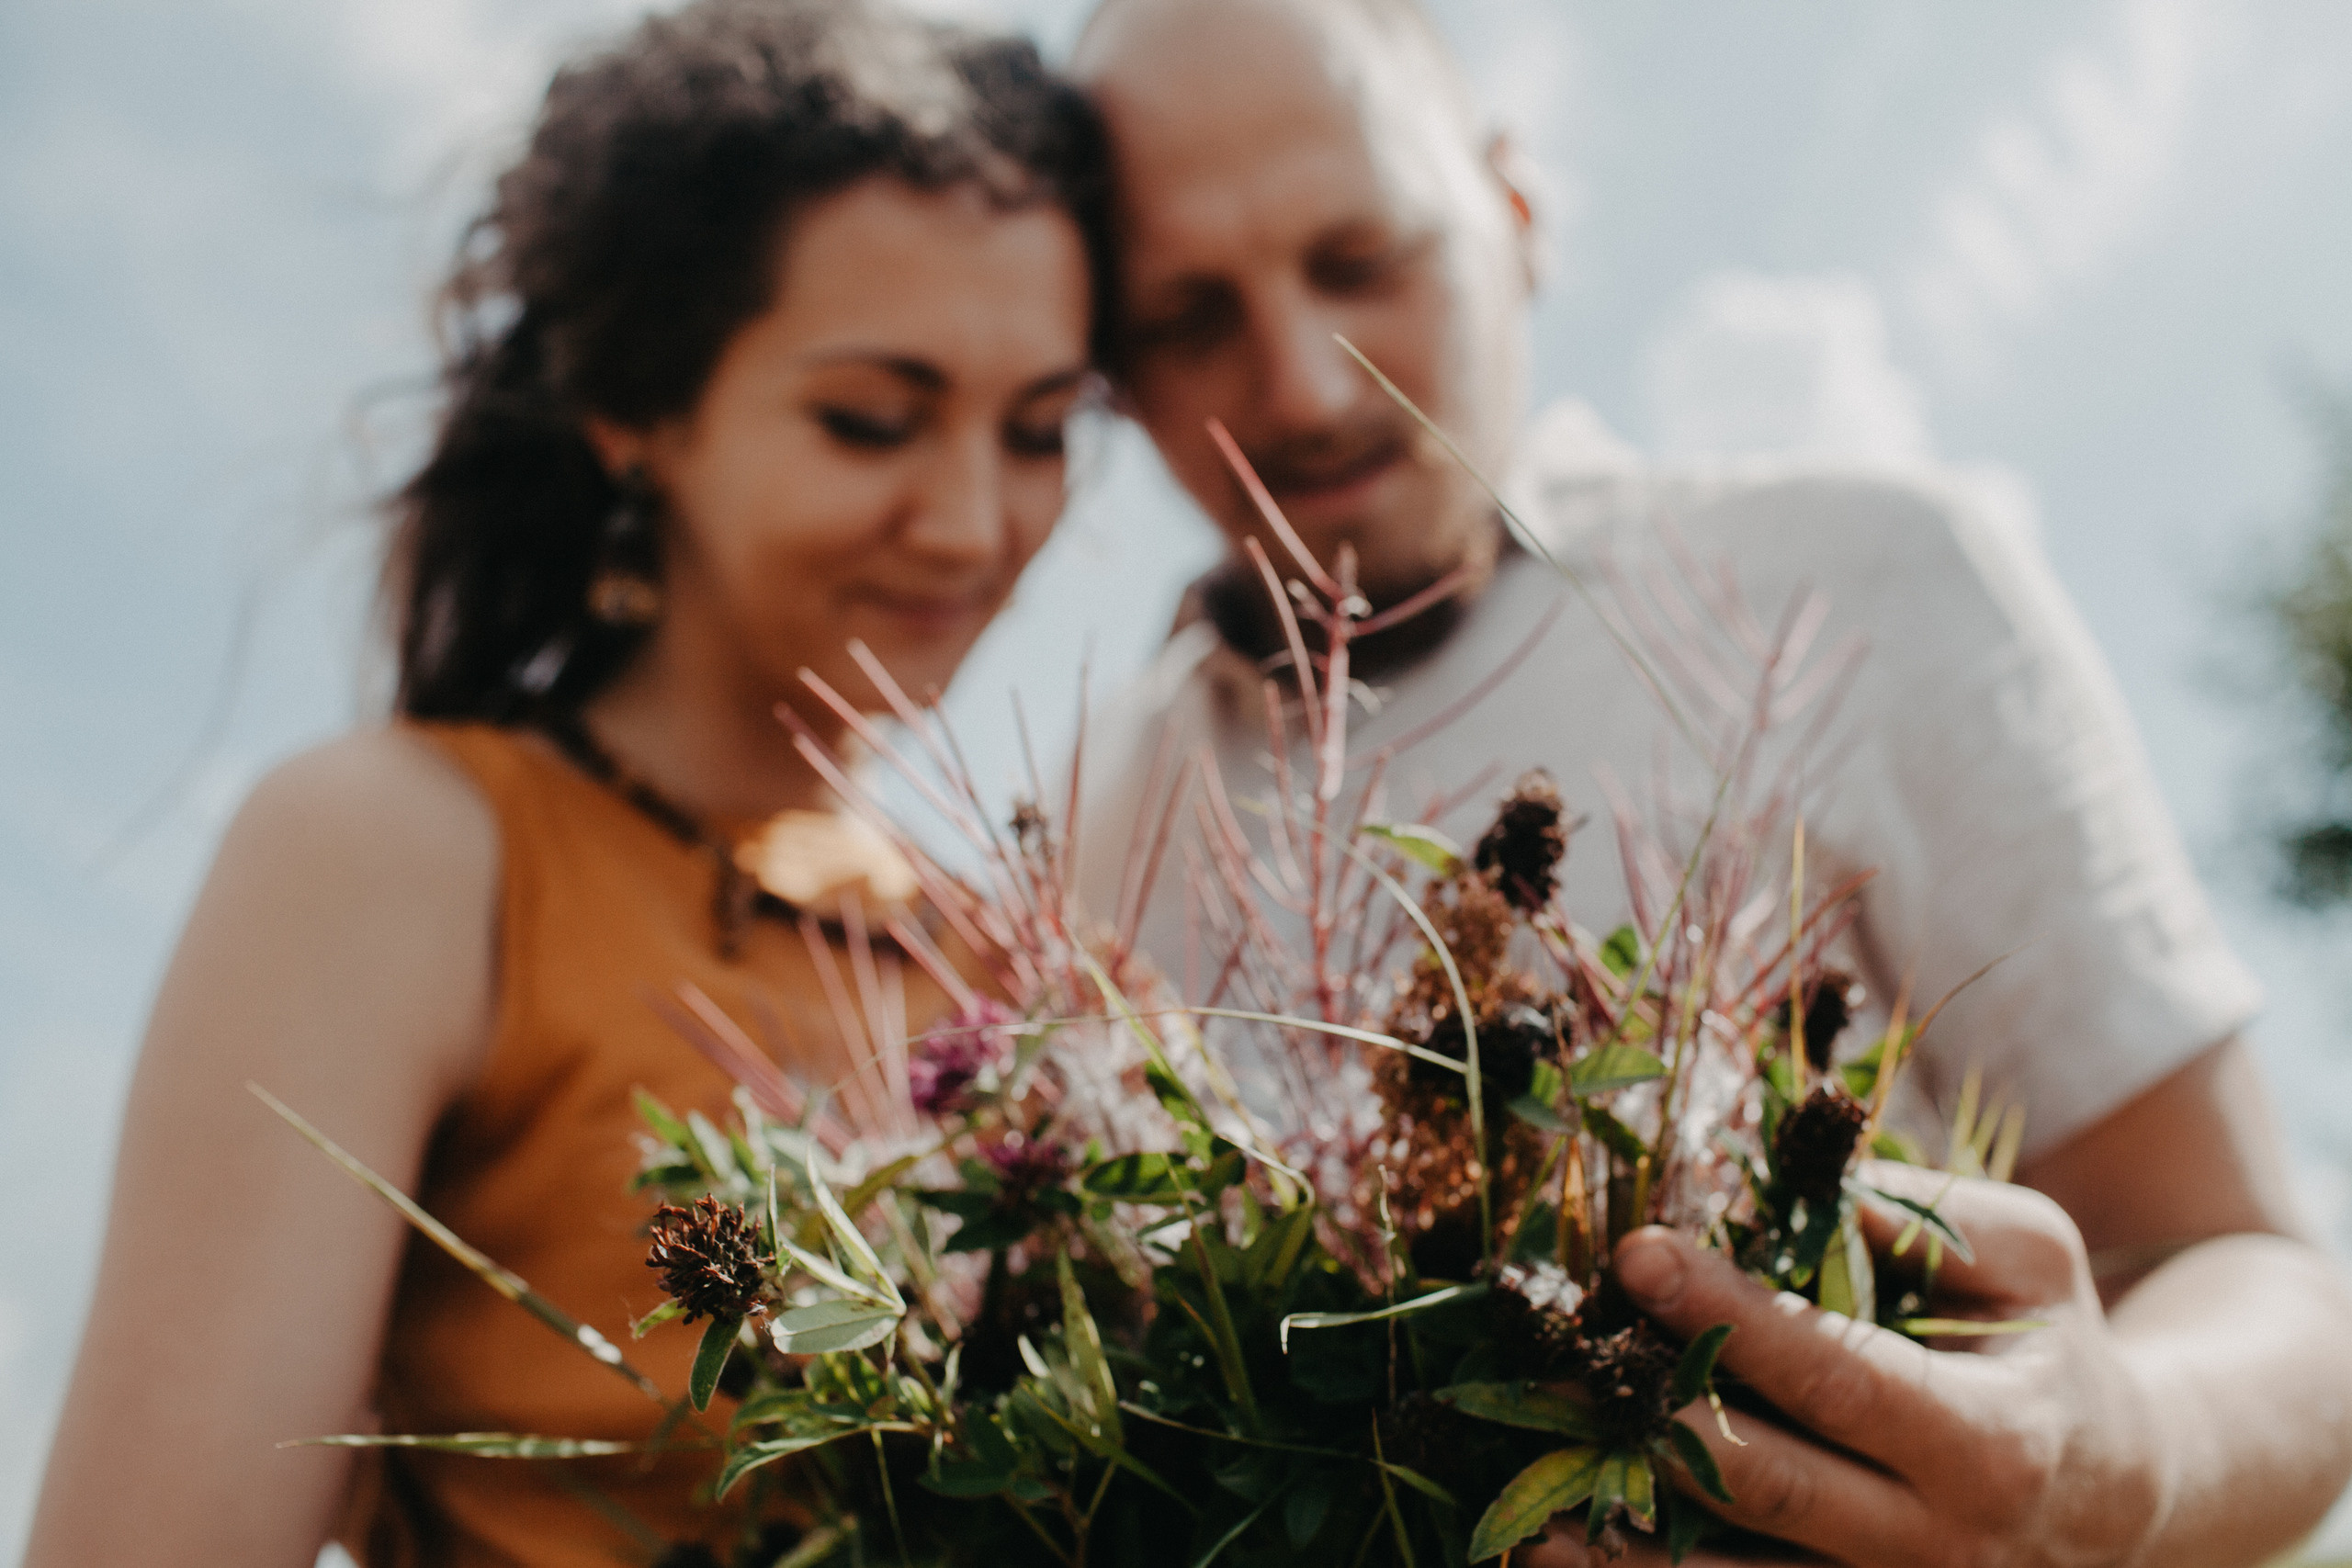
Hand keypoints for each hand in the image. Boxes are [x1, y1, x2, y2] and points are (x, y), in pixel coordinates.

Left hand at [1566, 1164, 2168, 1567]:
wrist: (2135, 1496)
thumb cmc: (2052, 1348)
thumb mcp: (2024, 1256)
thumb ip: (1913, 1211)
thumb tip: (1772, 1174)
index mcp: (1992, 1442)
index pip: (1836, 1377)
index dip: (1730, 1317)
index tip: (1635, 1250)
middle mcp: (1941, 1545)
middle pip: (1771, 1487)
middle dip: (1655, 1413)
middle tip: (1558, 1350)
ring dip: (1627, 1542)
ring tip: (1522, 1508)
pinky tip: (1560, 1557)